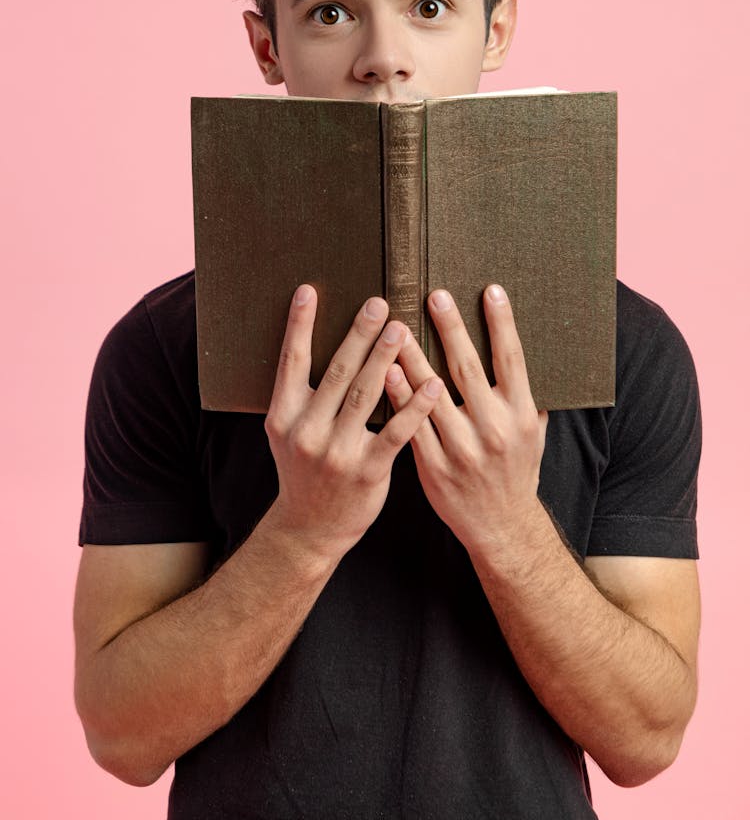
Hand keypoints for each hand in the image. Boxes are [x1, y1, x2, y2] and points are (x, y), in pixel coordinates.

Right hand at [264, 284, 443, 562]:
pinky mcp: (367, 472)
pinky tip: (433, 384)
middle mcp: (306, 431)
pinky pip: (396, 432)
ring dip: (385, 359)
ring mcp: (336, 453)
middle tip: (378, 302)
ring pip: (365, 395)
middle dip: (358, 334)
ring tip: (402, 329)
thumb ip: (301, 393)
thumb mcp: (288, 430)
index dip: (299, 325)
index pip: (291, 361)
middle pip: (337, 372)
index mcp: (283, 416)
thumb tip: (313, 339)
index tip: (309, 290)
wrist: (309, 529)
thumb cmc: (305, 469)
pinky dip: (415, 406)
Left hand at [387, 285, 547, 554]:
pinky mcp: (434, 466)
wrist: (502, 527)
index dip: (501, 323)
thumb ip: (525, 393)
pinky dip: (399, 397)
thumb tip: (518, 348)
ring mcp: (462, 448)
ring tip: (398, 326)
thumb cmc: (517, 470)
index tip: (489, 290)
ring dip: (413, 357)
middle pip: (468, 368)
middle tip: (434, 295)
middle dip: (450, 329)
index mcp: (520, 414)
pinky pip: (412, 425)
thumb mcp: (533, 431)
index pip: (512, 359)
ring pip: (432, 393)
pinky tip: (385, 372)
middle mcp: (494, 428)